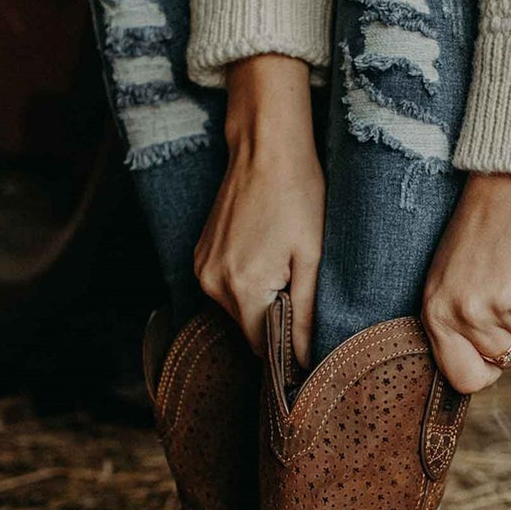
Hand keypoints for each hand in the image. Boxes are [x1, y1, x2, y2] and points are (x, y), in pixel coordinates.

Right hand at [194, 55, 323, 363]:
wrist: (265, 149)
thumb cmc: (297, 196)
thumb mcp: (311, 258)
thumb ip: (307, 315)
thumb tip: (307, 360)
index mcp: (242, 288)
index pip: (261, 348)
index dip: (286, 351)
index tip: (308, 340)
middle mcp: (212, 283)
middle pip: (248, 329)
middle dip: (275, 321)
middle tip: (301, 288)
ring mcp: (201, 268)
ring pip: (237, 309)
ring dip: (261, 301)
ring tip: (283, 264)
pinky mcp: (199, 255)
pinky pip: (225, 287)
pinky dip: (246, 283)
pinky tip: (265, 254)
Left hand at [422, 174, 510, 393]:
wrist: (510, 181)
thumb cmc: (480, 229)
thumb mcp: (448, 277)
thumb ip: (455, 323)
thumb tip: (480, 368)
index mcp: (436, 313)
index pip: (462, 378)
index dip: (485, 370)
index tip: (494, 353)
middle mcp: (466, 314)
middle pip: (508, 358)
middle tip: (509, 288)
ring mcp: (502, 305)